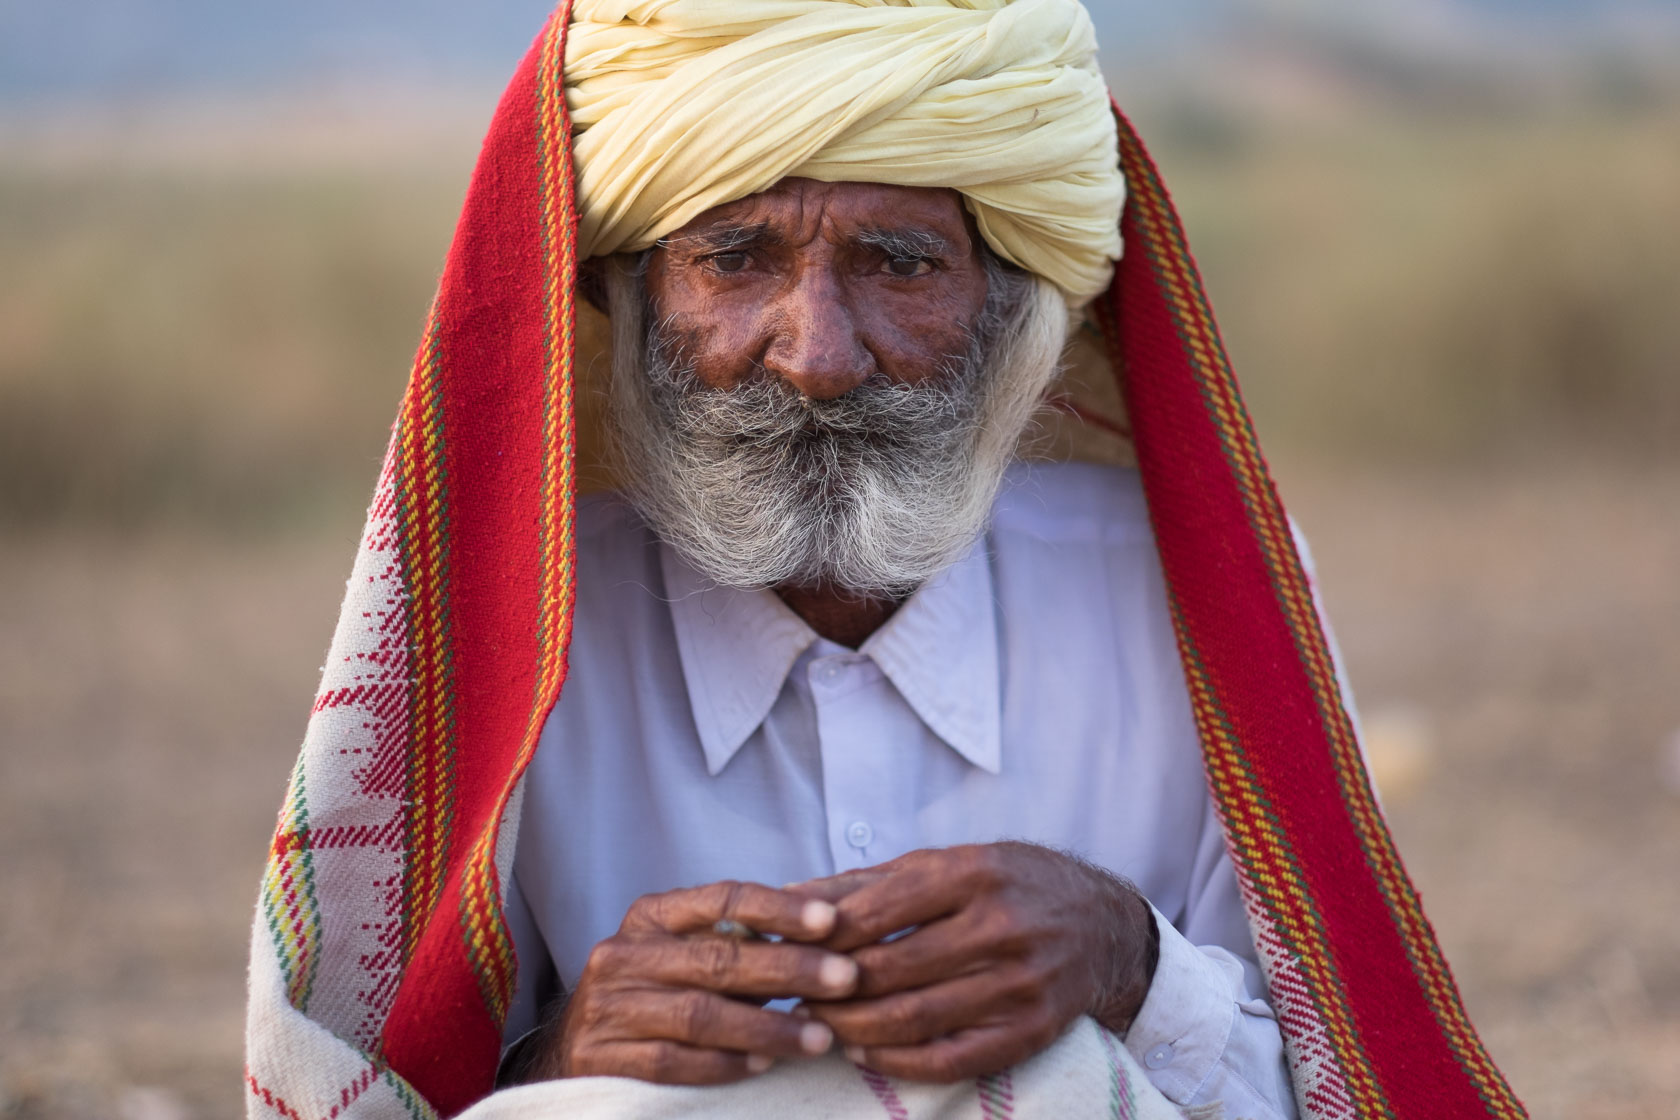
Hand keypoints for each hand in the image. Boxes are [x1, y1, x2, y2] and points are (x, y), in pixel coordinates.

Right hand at [515, 881, 860, 1084]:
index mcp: (651, 916)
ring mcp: (609, 1007)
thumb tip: (824, 928)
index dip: (778, 908)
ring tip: (820, 1035)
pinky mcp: (601, 1057)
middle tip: (846, 978)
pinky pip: (673, 1061)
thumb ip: (740, 941)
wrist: (573, 1050)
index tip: (831, 921)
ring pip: (700, 1014)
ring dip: (768, 1026)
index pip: (721, 899)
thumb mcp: (684, 954)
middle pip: (718, 958)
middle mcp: (624, 954)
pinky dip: (724, 1064)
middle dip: (789, 968)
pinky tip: (765, 1065)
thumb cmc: (653, 995)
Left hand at [794, 843, 1157, 1082]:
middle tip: (791, 992)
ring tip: (816, 1023)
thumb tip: (790, 897)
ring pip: (913, 1018)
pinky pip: (949, 1059)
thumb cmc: (1010, 885)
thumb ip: (869, 883)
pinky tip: (862, 1051)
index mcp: (976, 872)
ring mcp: (1021, 983)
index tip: (785, 946)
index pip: (878, 910)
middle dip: (829, 986)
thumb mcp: (947, 863)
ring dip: (851, 1026)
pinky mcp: (1031, 1030)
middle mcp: (1002, 926)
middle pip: (890, 968)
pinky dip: (895, 1062)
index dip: (822, 935)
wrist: (1103, 925)